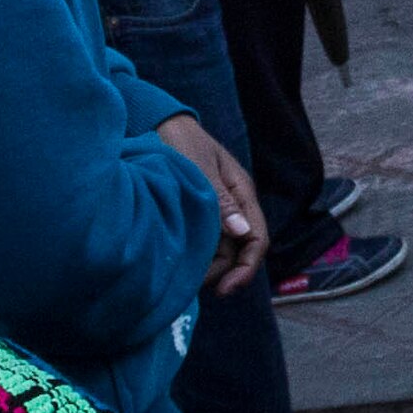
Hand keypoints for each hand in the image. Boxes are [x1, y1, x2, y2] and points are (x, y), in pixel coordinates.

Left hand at [161, 114, 267, 295]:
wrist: (155, 124)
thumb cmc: (180, 141)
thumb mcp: (199, 168)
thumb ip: (220, 200)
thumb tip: (242, 233)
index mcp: (241, 193)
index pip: (257, 238)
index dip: (246, 267)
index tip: (225, 289)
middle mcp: (233, 206)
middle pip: (239, 250)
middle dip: (224, 273)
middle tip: (195, 286)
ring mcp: (216, 211)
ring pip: (221, 250)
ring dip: (209, 267)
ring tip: (183, 278)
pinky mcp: (197, 215)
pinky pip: (204, 242)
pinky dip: (197, 257)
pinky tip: (180, 263)